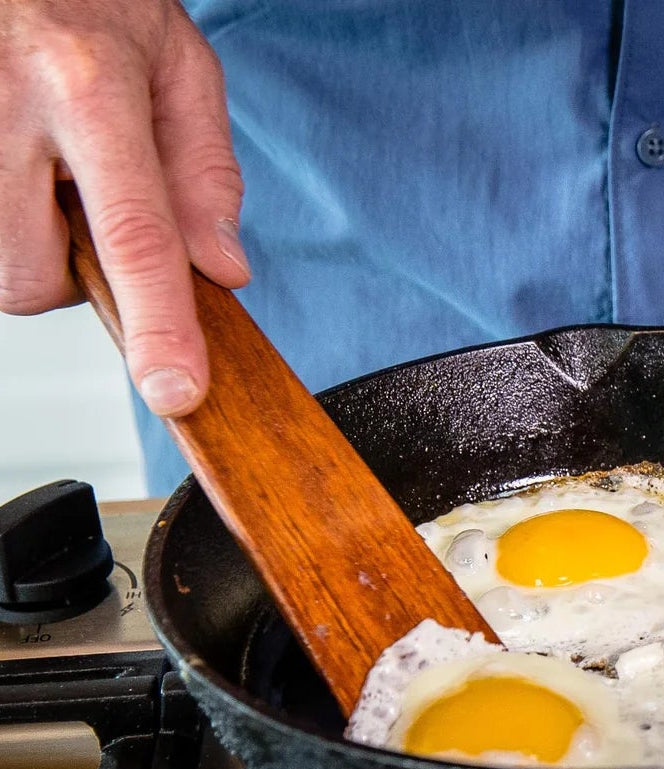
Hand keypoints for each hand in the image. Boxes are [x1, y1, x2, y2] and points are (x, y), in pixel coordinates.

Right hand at [0, 0, 249, 414]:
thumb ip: (205, 172)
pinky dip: (7, 224)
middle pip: (33, 276)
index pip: (135, 236)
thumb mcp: (177, 65)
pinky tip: (18, 166)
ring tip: (47, 173)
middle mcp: (4, 106)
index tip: (174, 390)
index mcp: (86, 84)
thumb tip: (222, 271)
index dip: (158, 325)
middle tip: (84, 208)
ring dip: (30, 248)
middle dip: (71, 276)